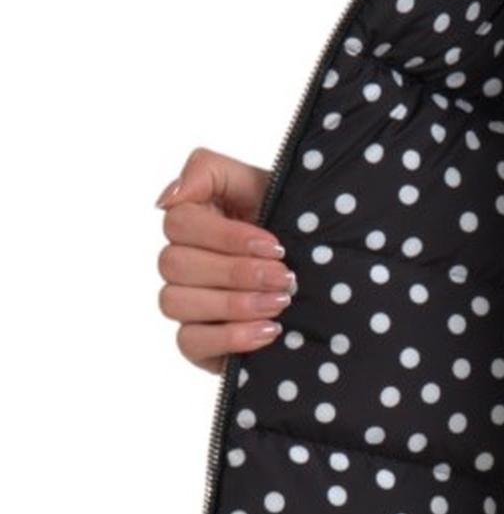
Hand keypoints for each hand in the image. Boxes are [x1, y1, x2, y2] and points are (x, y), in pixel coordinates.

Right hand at [154, 147, 293, 374]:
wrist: (325, 273)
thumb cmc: (290, 225)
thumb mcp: (262, 186)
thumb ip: (209, 171)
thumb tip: (168, 197)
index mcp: (192, 222)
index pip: (179, 224)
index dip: (226, 237)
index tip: (276, 245)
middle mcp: (181, 262)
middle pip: (175, 265)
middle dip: (237, 271)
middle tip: (285, 277)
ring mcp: (185, 303)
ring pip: (175, 302)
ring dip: (234, 303)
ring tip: (280, 302)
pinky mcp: (196, 341)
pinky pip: (188, 342)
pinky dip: (230, 337)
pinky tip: (269, 330)